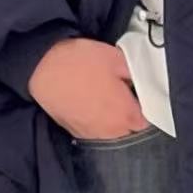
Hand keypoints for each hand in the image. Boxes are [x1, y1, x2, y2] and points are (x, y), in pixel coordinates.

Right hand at [27, 38, 149, 140]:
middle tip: (128, 95)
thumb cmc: (80, 62)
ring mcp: (91, 133)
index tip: (146, 96)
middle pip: (132, 130)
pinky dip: (98, 122)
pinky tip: (94, 104)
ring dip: (115, 120)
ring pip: (113, 133)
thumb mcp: (117, 58)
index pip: (149, 122)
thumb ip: (137, 73)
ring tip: (109, 98)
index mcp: (126, 114)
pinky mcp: (75, 131)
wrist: (42, 68)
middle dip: (133, 116)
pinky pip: (95, 131)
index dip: (150, 108)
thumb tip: (145, 82)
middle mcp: (111, 130)